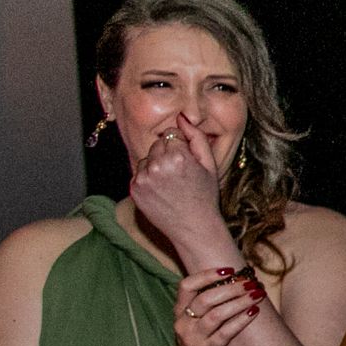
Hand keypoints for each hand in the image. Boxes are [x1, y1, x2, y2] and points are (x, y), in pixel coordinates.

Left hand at [131, 114, 231, 257]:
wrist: (194, 228)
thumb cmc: (205, 196)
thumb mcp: (209, 165)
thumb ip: (196, 137)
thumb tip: (181, 117)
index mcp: (178, 156)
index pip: (172, 135)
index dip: (182, 148)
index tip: (188, 164)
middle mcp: (157, 165)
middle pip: (157, 145)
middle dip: (167, 154)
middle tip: (180, 175)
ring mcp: (143, 178)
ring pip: (146, 158)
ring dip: (156, 166)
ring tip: (171, 184)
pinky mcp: (135, 189)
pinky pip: (139, 173)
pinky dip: (148, 179)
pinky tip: (161, 191)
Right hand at [171, 268, 260, 345]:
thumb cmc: (198, 341)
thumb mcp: (194, 321)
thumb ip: (207, 304)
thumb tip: (236, 280)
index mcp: (179, 311)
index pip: (187, 285)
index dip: (207, 275)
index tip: (229, 270)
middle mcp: (184, 322)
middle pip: (205, 298)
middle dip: (231, 287)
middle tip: (250, 282)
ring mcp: (195, 337)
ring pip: (216, 314)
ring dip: (239, 302)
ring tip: (256, 294)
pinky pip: (226, 332)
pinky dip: (241, 320)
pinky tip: (254, 311)